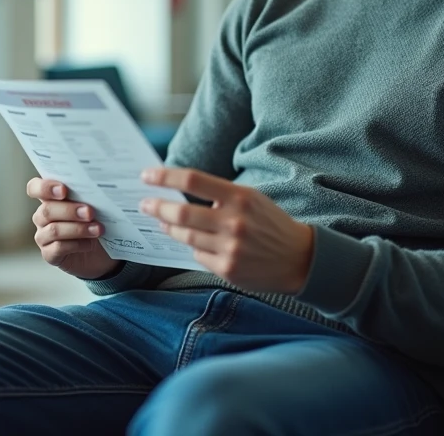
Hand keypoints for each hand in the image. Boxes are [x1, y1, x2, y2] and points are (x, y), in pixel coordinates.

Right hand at [26, 178, 122, 279]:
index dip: (44, 187)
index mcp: (50, 199)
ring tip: (97, 229)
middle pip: (46, 210)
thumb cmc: (95, 223)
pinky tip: (90, 244)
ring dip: (78, 229)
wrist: (101, 252)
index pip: (35, 188)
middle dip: (70, 211)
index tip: (63, 190)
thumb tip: (97, 188)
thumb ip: (88, 196)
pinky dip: (77, 244)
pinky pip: (58, 248)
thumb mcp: (94, 206)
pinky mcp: (49, 254)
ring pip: (53, 230)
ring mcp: (44, 236)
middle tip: (90, 212)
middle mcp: (43, 217)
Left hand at [140, 167, 313, 294]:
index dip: (165, 177)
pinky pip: (197, 255)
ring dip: (169, 227)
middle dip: (156, 206)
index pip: (193, 181)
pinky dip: (193, 247)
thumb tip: (179, 192)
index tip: (146, 176)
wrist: (299, 258)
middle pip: (181, 212)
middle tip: (144, 204)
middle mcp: (233, 221)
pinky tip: (195, 242)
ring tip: (162, 222)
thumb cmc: (270, 224)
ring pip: (185, 236)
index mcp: (240, 197)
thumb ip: (220, 195)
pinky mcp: (228, 269)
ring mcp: (230, 247)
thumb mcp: (251, 199)